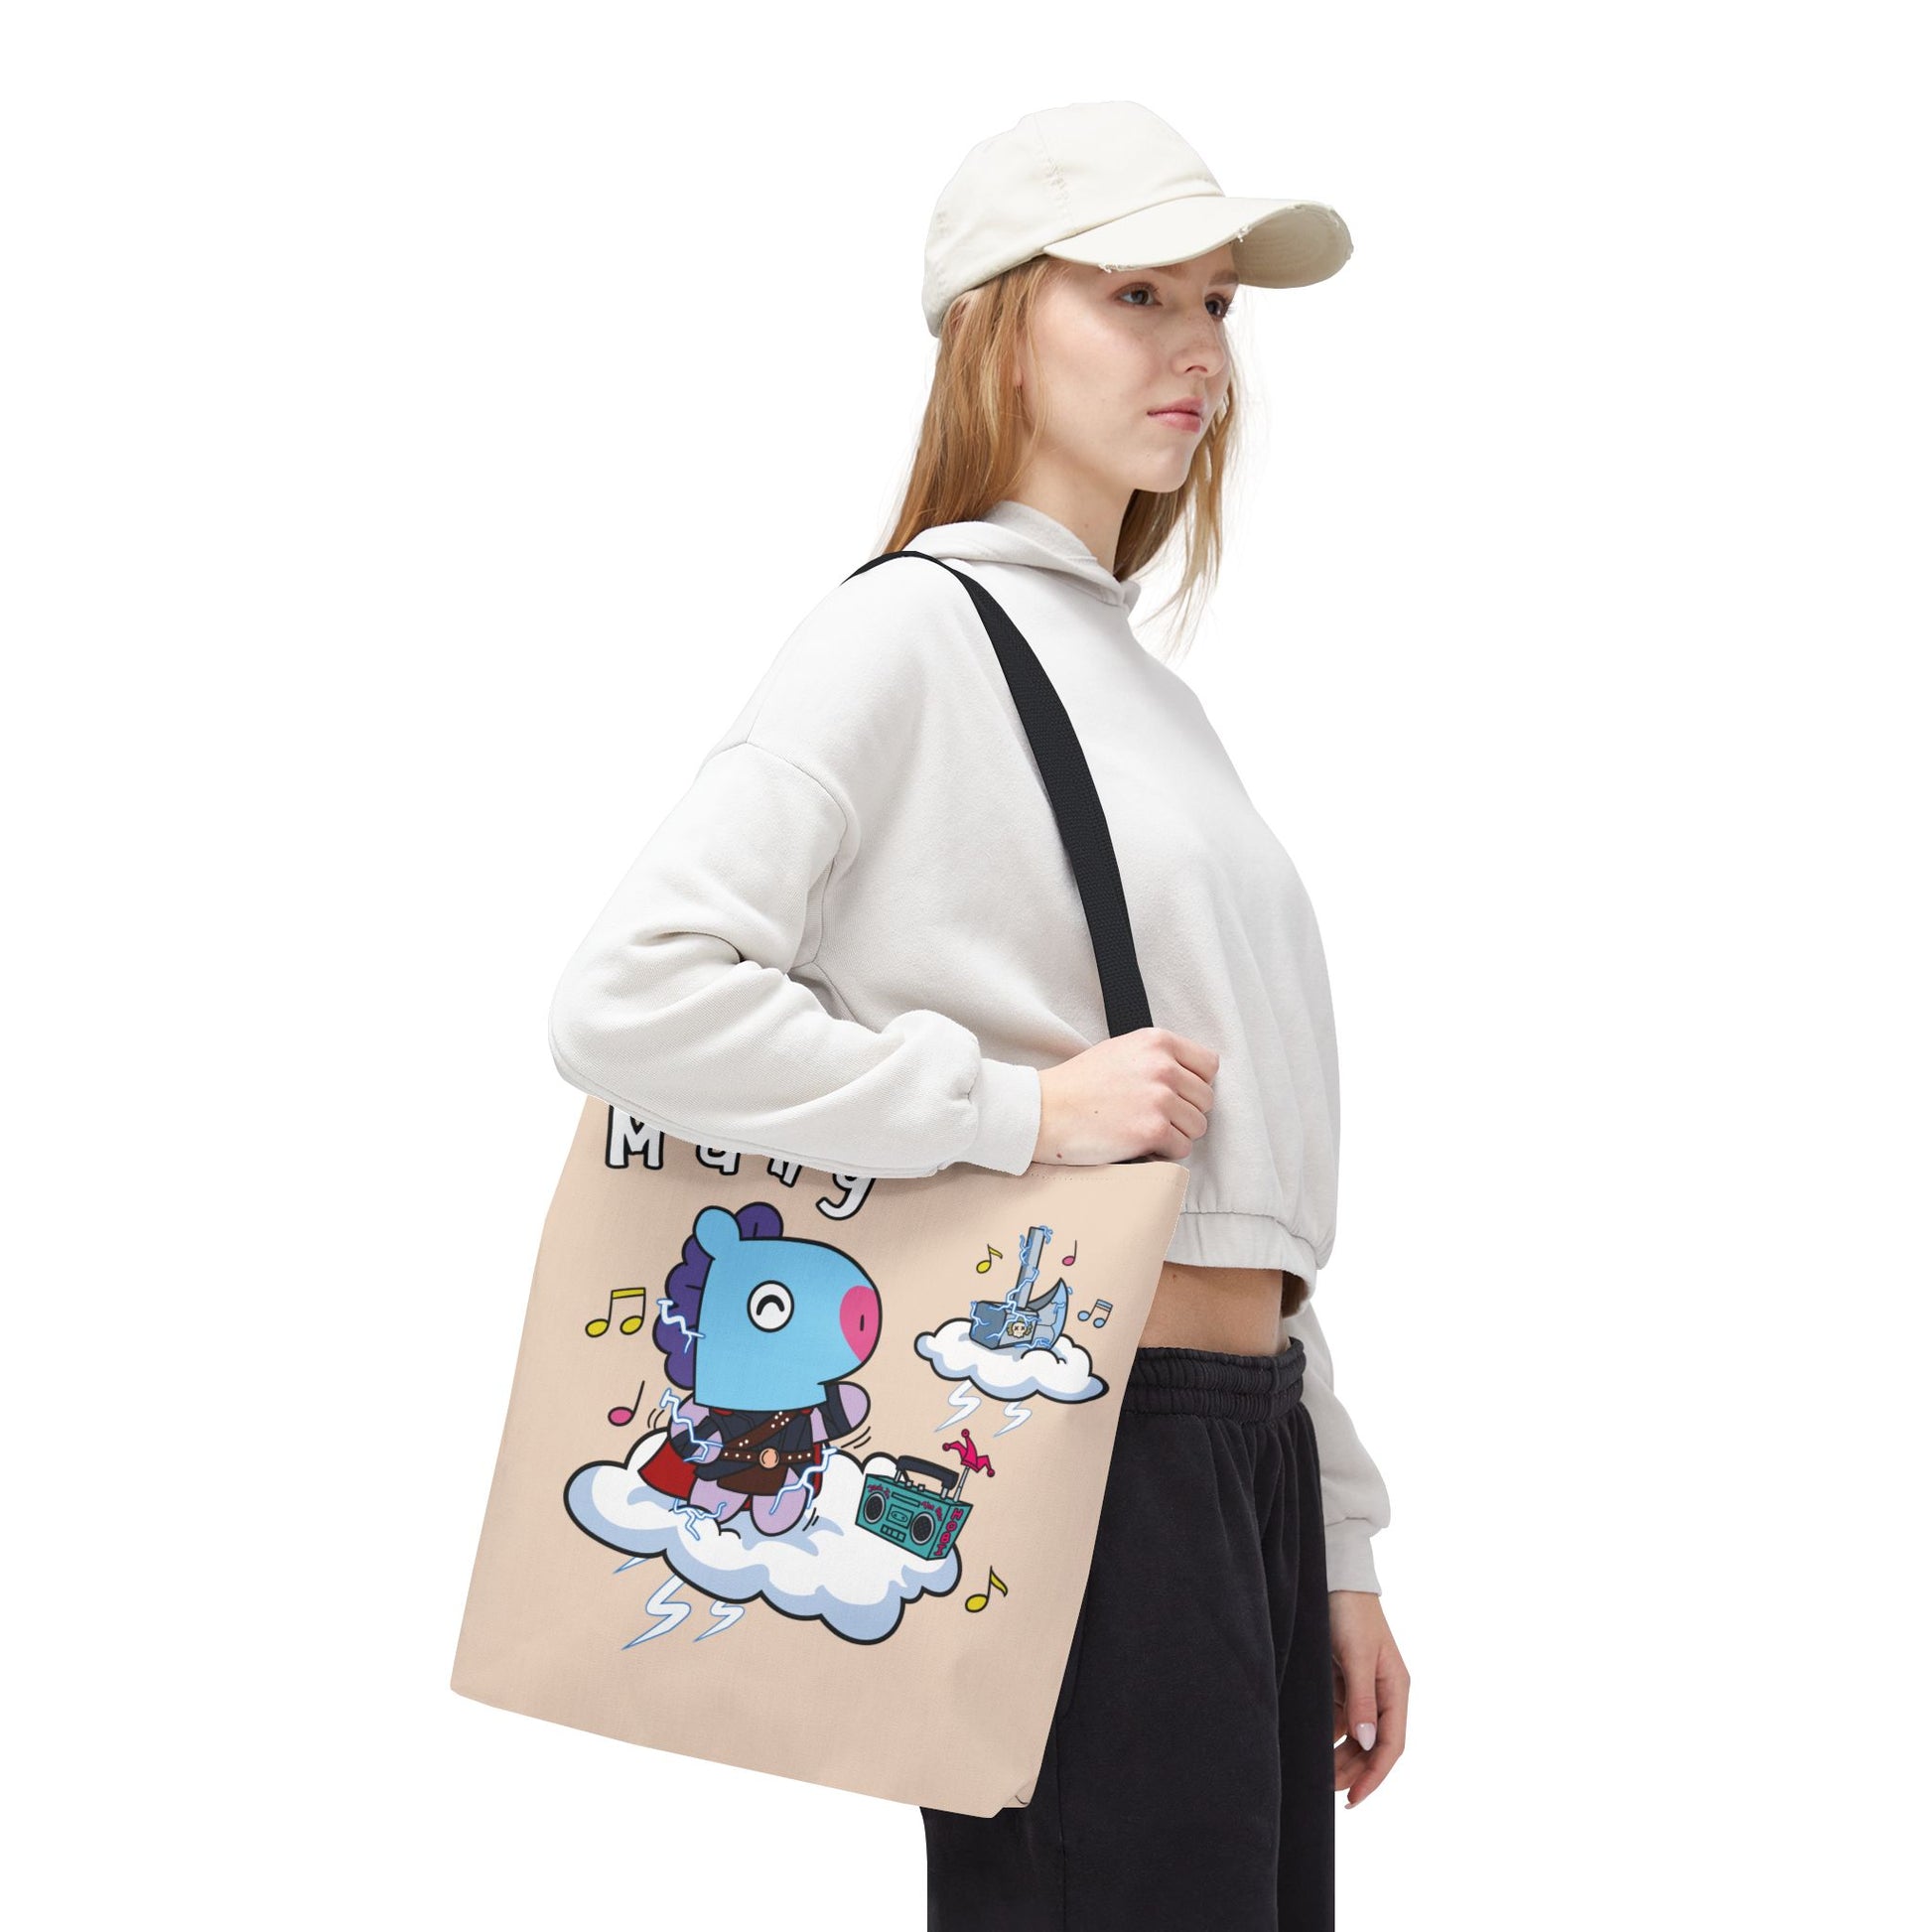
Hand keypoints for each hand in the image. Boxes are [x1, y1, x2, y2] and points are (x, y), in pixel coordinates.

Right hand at [1034, 1027, 1218, 1164]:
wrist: (1045, 1110)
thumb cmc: (1077, 1085)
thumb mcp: (1121, 1050)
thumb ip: (1157, 1058)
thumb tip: (1190, 1078)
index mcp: (1157, 1041)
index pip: (1209, 1064)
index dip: (1195, 1084)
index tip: (1177, 1094)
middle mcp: (1163, 1066)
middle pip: (1206, 1099)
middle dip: (1184, 1112)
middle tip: (1153, 1116)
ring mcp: (1160, 1099)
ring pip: (1198, 1126)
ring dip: (1176, 1134)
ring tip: (1143, 1129)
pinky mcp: (1153, 1130)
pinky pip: (1182, 1148)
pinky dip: (1164, 1152)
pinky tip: (1138, 1143)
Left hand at [1330, 1590, 1408, 1806]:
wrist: (1334, 1578)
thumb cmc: (1351, 1613)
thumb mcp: (1358, 1656)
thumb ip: (1362, 1699)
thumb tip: (1368, 1743)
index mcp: (1395, 1688)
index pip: (1391, 1743)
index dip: (1375, 1774)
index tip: (1354, 1797)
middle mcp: (1382, 1692)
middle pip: (1372, 1745)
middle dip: (1354, 1769)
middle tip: (1328, 1789)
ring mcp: (1362, 1687)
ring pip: (1354, 1735)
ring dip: (1339, 1755)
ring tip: (1318, 1773)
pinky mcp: (1342, 1680)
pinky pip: (1337, 1716)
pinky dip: (1327, 1733)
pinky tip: (1312, 1743)